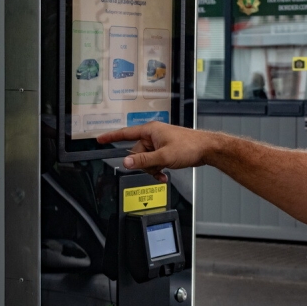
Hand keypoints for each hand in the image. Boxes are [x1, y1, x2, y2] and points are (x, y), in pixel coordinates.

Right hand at [96, 122, 213, 182]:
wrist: (206, 149)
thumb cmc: (189, 147)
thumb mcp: (163, 157)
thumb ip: (143, 160)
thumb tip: (127, 162)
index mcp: (150, 131)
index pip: (125, 133)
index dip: (111, 136)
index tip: (99, 139)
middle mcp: (153, 135)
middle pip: (136, 152)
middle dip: (143, 163)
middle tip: (155, 167)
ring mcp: (159, 143)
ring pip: (146, 159)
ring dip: (152, 168)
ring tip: (163, 171)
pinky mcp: (165, 149)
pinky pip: (154, 161)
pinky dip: (157, 168)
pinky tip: (164, 174)